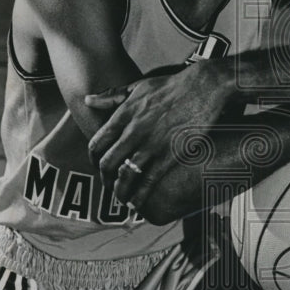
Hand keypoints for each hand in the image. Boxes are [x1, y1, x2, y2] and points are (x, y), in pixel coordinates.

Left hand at [85, 60, 230, 207]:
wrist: (202, 88)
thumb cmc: (171, 87)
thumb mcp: (137, 86)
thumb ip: (111, 96)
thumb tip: (87, 100)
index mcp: (123, 115)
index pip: (96, 144)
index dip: (93, 160)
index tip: (97, 167)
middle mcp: (133, 132)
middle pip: (107, 163)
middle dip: (104, 179)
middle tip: (108, 186)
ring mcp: (151, 145)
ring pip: (125, 176)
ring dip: (120, 191)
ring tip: (121, 198)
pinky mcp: (170, 155)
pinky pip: (149, 181)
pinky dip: (140, 196)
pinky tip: (137, 203)